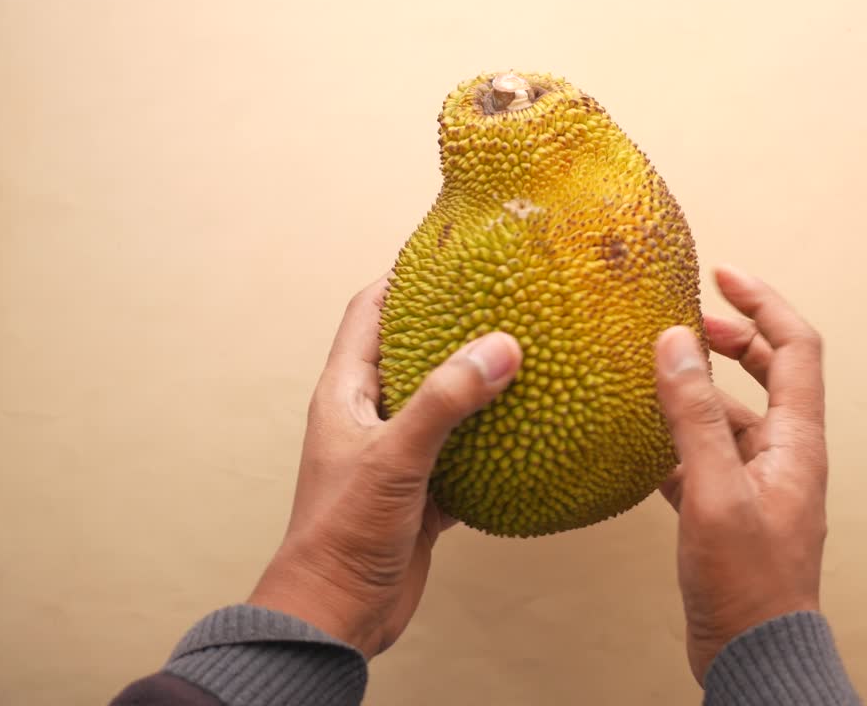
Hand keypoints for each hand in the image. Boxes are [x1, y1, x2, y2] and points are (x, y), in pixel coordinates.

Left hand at [248, 274, 522, 658]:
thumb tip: (500, 347)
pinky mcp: (420, 492)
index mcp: (345, 395)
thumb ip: (445, 402)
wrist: (336, 615)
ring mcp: (396, 455)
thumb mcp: (394, 458)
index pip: (367, 314)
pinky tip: (530, 429)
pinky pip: (463, 453)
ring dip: (477, 384)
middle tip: (501, 298)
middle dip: (452, 325)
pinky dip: (492, 440)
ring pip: (442, 404)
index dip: (399, 277)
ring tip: (526, 354)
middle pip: (412, 352)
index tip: (443, 251)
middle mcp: (369, 418)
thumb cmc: (341, 535)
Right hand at [654, 265, 828, 683]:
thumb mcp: (715, 491)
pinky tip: (641, 440)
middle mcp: (784, 455)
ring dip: (697, 390)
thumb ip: (695, 417)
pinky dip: (678, 438)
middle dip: (729, 339)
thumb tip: (677, 344)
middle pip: (767, 373)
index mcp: (796, 441)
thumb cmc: (747, 584)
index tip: (722, 274)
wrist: (753, 655)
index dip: (762, 303)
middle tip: (683, 320)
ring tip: (651, 373)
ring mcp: (757, 482)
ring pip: (730, 416)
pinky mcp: (730, 510)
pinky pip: (705, 456)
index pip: (795, 347)